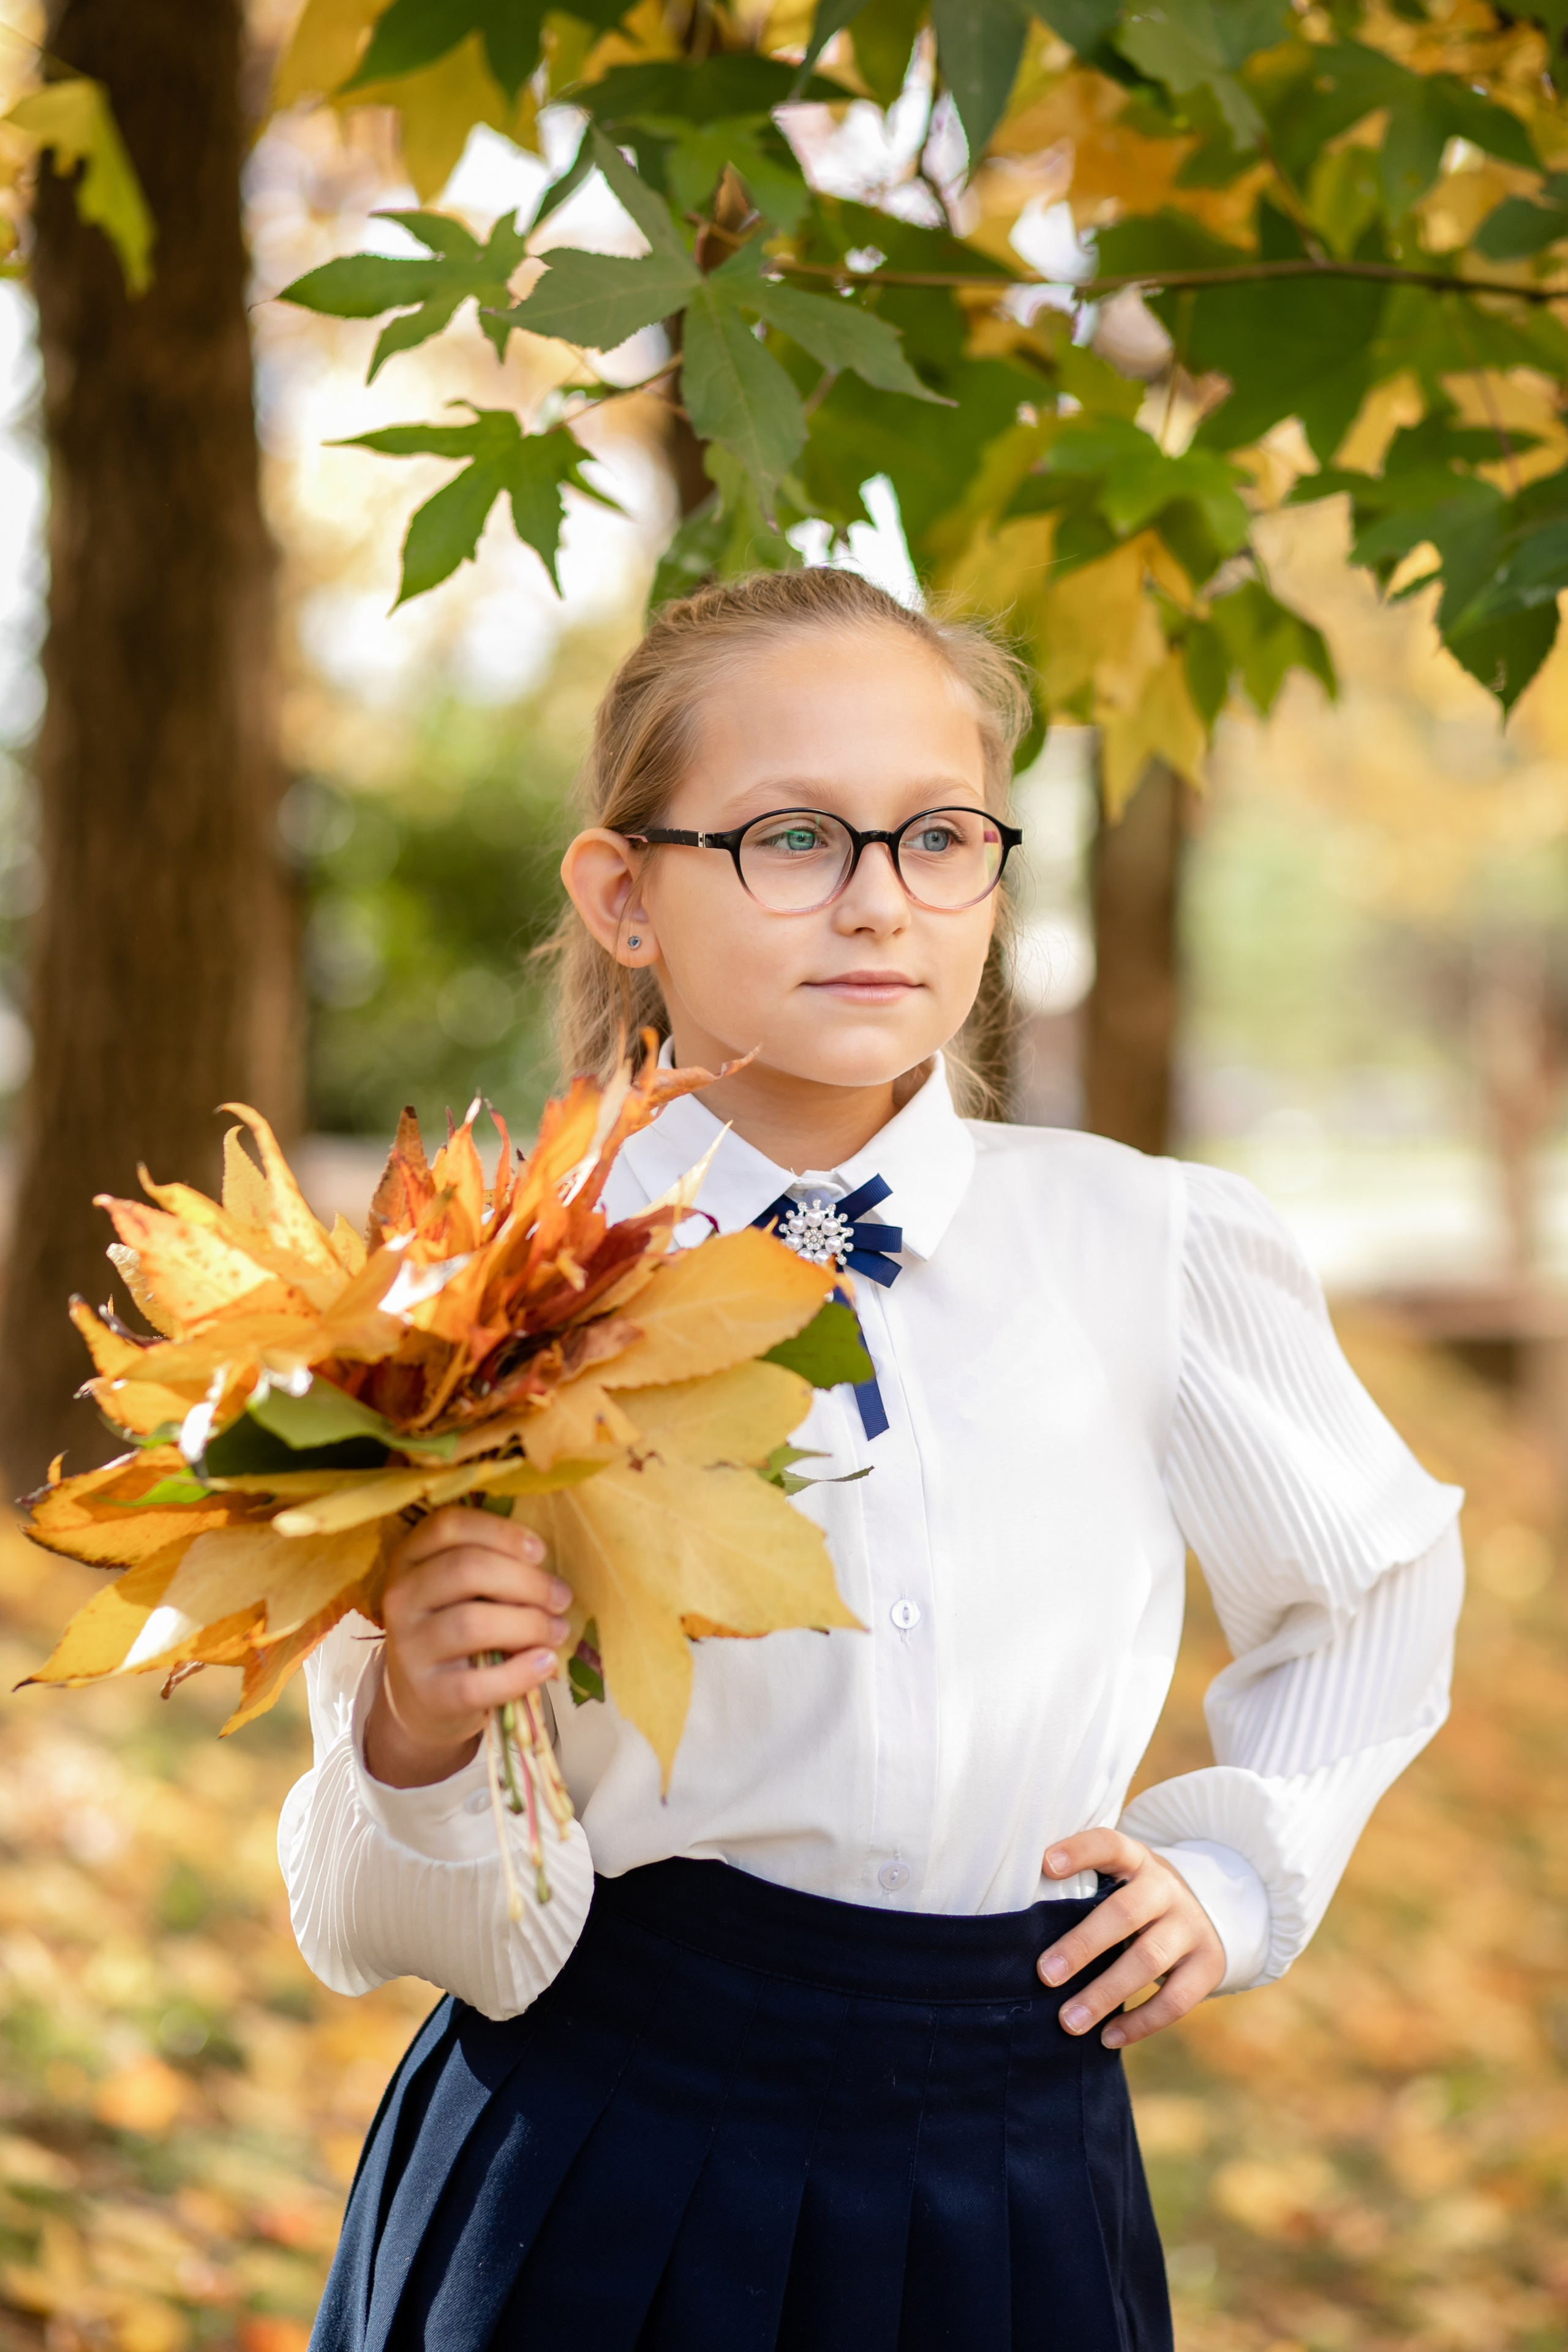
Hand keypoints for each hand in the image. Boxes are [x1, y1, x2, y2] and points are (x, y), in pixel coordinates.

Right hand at [363, 1506, 573, 1789]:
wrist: (423, 1698)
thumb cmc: (458, 1626)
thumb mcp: (463, 1588)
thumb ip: (493, 1564)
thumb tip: (546, 1564)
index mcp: (411, 1557)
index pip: (448, 1526)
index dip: (500, 1532)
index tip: (540, 1552)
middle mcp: (401, 1597)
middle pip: (465, 1569)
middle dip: (526, 1581)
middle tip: (561, 1598)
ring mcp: (409, 1647)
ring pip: (472, 1623)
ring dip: (529, 1624)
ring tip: (557, 1631)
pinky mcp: (427, 1693)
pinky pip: (477, 1683)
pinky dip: (520, 1672)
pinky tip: (546, 1663)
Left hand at [1035, 1829, 1225, 2049]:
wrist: (1204, 1914)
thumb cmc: (1135, 1899)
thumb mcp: (1117, 1880)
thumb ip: (1082, 1891)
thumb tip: (1019, 1926)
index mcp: (1136, 1860)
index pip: (1109, 1844)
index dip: (1079, 1851)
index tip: (1045, 1864)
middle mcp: (1166, 1888)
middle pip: (1125, 1912)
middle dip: (1082, 1945)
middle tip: (1045, 1975)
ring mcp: (1190, 1926)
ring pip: (1148, 1960)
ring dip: (1105, 1994)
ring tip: (1068, 2021)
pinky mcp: (1208, 1965)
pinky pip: (1176, 2000)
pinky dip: (1140, 2022)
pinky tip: (1107, 2037)